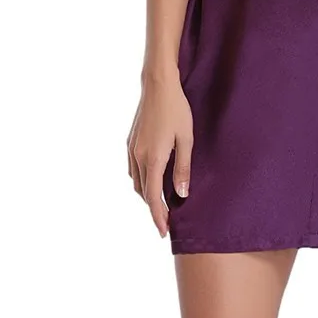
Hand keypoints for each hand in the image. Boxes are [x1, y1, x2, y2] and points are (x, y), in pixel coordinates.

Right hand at [127, 71, 193, 236]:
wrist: (158, 85)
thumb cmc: (177, 109)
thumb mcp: (187, 139)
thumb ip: (183, 168)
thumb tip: (181, 195)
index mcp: (153, 159)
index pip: (153, 198)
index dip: (158, 216)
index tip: (164, 231)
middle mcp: (138, 157)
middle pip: (143, 192)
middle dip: (153, 207)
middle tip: (167, 218)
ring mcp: (131, 149)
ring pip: (137, 181)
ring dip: (147, 194)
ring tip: (161, 200)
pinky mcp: (130, 141)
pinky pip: (133, 169)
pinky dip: (142, 179)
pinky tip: (152, 177)